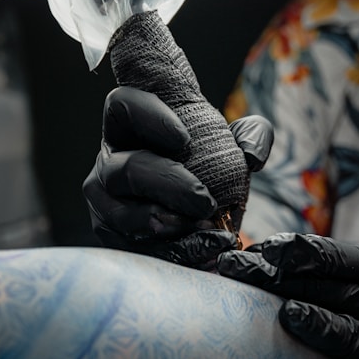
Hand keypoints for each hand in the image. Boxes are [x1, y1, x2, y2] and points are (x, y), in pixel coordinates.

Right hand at [83, 86, 272, 267]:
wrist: (190, 204)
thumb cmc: (206, 163)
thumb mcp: (230, 143)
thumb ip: (250, 136)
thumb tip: (253, 154)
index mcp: (131, 126)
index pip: (124, 105)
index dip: (149, 118)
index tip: (184, 138)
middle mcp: (110, 160)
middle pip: (127, 170)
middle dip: (169, 186)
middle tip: (205, 201)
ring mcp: (104, 201)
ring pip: (123, 215)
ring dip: (169, 226)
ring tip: (206, 231)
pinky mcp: (111, 234)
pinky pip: (134, 248)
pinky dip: (170, 253)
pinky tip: (202, 253)